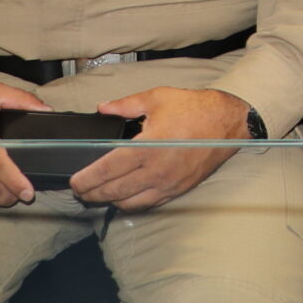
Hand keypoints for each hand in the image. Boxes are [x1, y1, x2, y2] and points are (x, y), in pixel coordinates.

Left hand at [71, 88, 250, 209]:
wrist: (228, 123)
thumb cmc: (195, 108)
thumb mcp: (158, 97)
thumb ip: (125, 105)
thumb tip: (103, 108)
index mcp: (148, 147)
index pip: (107, 170)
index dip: (86, 179)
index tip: (75, 181)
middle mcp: (156, 171)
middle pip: (113, 192)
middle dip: (91, 194)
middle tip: (80, 190)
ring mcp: (167, 184)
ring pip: (129, 203)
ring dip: (110, 201)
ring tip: (99, 194)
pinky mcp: (177, 190)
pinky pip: (148, 204)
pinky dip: (131, 204)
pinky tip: (124, 197)